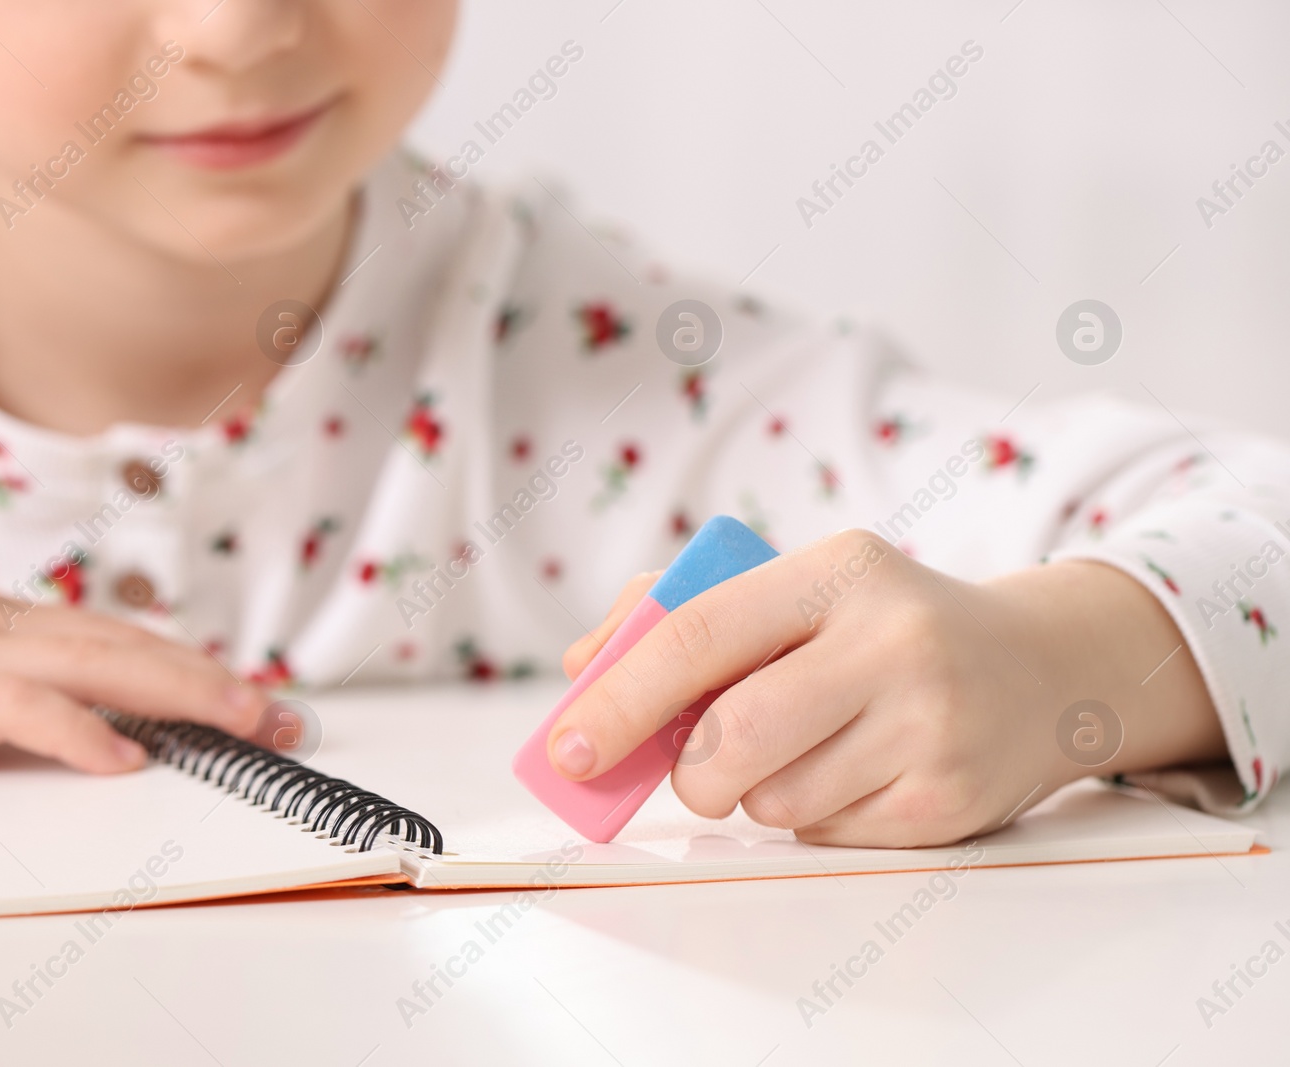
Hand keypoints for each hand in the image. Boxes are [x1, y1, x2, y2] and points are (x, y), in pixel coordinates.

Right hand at [0, 582, 268, 772]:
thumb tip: (61, 735)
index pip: (110, 636)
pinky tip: (124, 759)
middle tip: (282, 712)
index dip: (187, 664)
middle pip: (125, 642)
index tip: (246, 694)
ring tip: (248, 722)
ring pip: (94, 661)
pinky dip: (78, 731)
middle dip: (212, 677)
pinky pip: (14, 706)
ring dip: (181, 692)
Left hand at [553, 531, 1225, 846]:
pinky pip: (825, 834)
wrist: (1041, 672)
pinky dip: (813, 817)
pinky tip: (859, 772)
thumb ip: (681, 613)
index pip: (699, 635)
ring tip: (811, 750)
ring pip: (773, 800)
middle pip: (732, 739)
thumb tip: (580, 670)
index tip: (567, 749)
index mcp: (838, 570)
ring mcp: (928, 724)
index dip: (619, 699)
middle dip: (690, 772)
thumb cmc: (881, 628)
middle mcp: (892, 640)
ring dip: (760, 794)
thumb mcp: (800, 589)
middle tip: (697, 770)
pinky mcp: (948, 800)